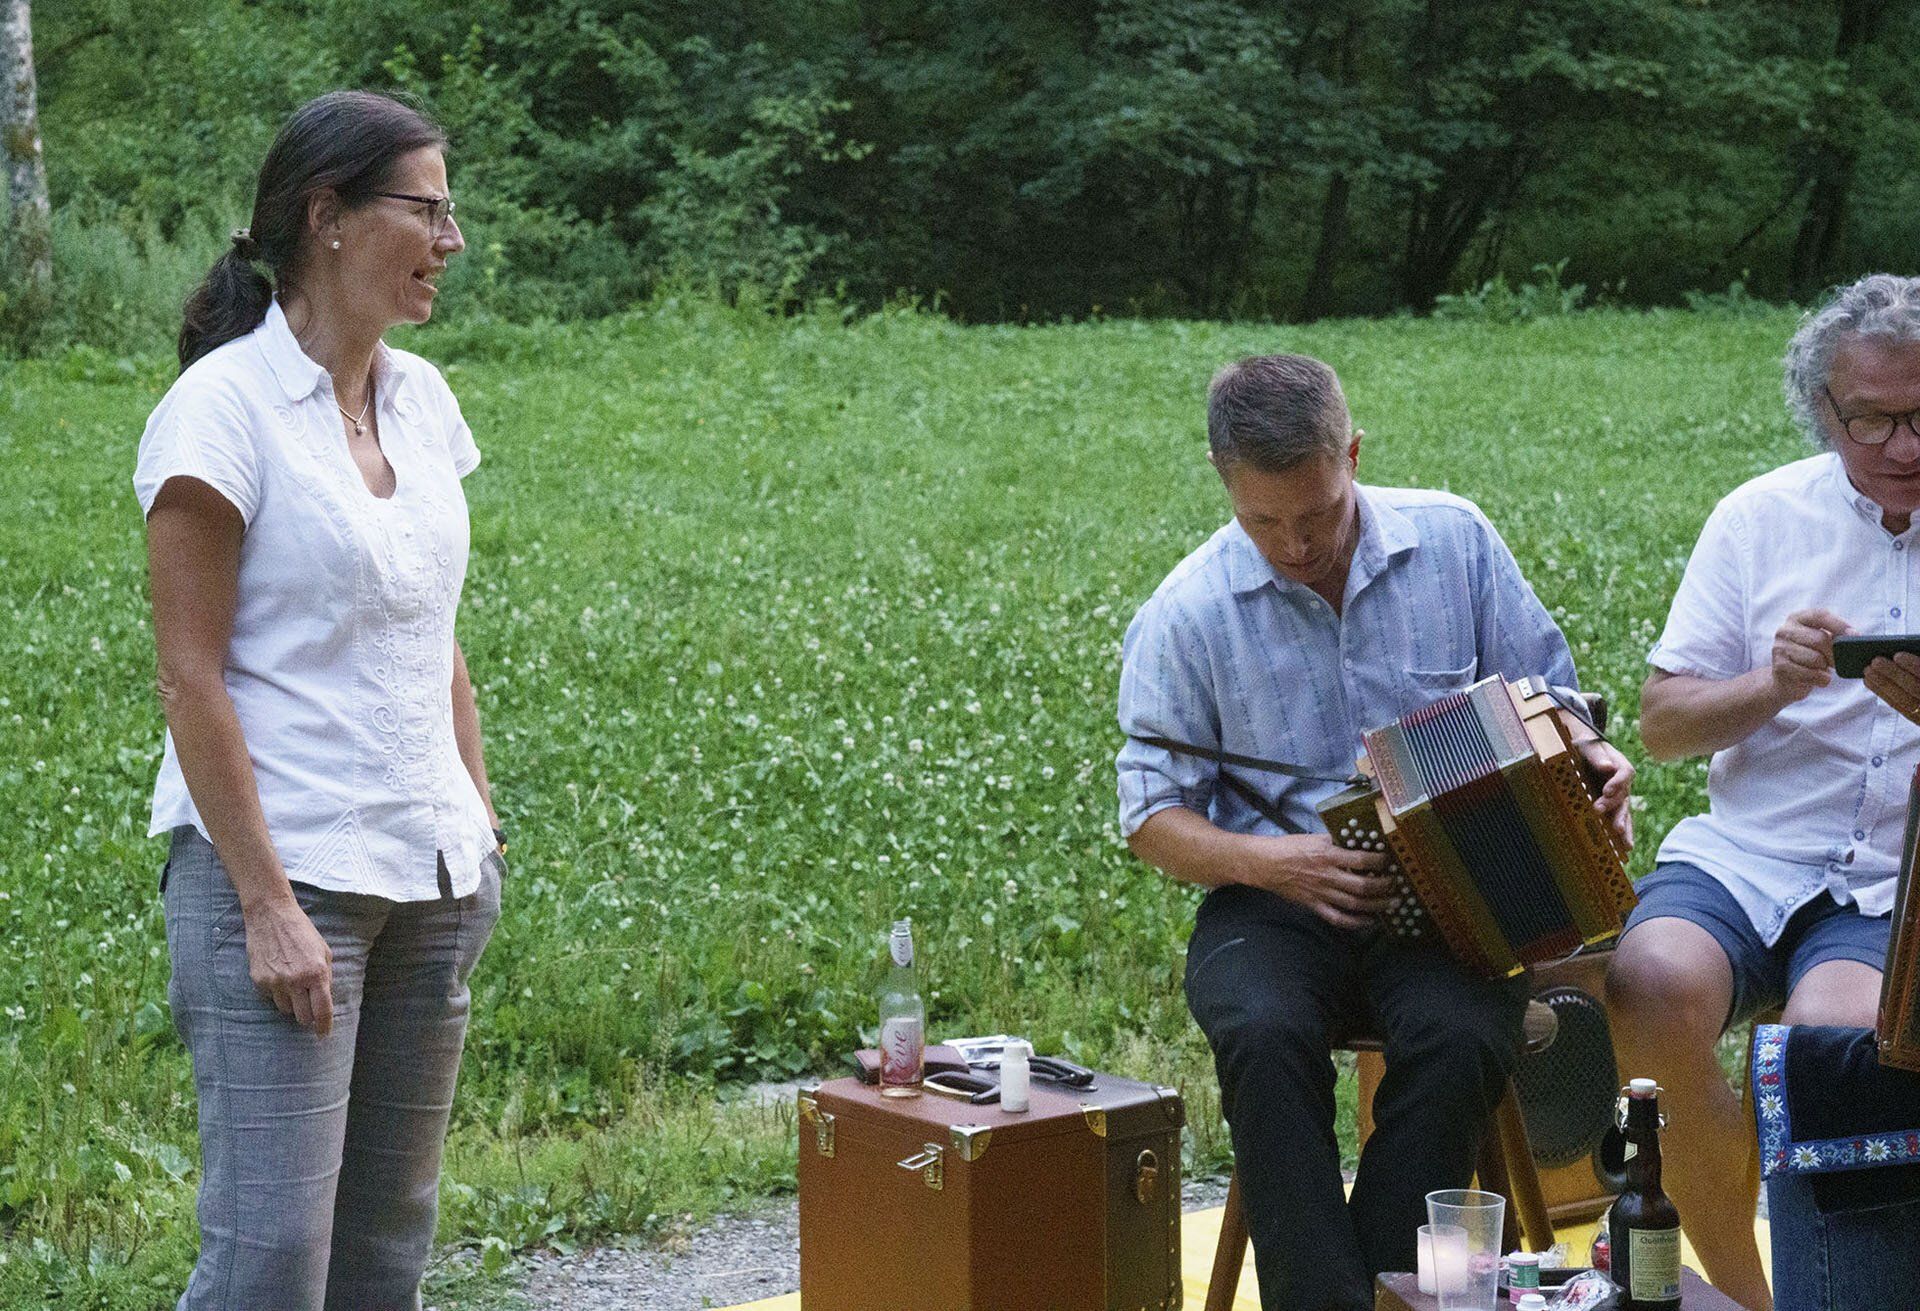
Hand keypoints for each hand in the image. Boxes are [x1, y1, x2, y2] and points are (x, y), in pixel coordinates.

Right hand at [242, 896, 334, 1034]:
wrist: (271, 916)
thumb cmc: (302, 932)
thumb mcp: (323, 952)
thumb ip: (325, 977)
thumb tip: (324, 1001)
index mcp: (316, 973)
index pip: (322, 1011)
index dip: (324, 1026)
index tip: (323, 1034)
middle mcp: (296, 981)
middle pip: (303, 1018)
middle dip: (308, 1017)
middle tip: (309, 1009)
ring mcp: (275, 982)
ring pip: (286, 1010)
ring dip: (292, 1003)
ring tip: (293, 984)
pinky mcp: (259, 981)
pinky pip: (270, 998)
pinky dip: (276, 993)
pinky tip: (278, 975)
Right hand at [1239, 833, 1392, 929]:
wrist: (1266, 864)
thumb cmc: (1290, 847)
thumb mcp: (1315, 837)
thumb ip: (1336, 841)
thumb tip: (1358, 841)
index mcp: (1328, 854)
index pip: (1361, 859)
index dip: (1380, 861)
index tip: (1389, 860)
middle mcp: (1328, 875)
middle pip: (1363, 886)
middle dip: (1384, 886)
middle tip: (1395, 883)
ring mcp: (1322, 893)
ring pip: (1355, 904)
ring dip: (1377, 905)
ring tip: (1391, 903)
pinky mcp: (1315, 905)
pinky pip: (1339, 918)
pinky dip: (1356, 922)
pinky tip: (1370, 921)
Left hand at [1576, 739, 1635, 849]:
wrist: (1584, 748)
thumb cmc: (1585, 745)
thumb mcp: (1588, 745)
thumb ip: (1597, 755)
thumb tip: (1607, 767)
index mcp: (1620, 764)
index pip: (1625, 772)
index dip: (1617, 782)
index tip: (1607, 790)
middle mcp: (1623, 781)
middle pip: (1623, 795)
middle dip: (1614, 807)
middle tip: (1599, 812)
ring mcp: (1619, 794)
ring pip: (1625, 811)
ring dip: (1624, 825)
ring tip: (1625, 842)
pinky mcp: (1612, 804)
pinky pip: (1619, 818)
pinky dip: (1623, 832)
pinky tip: (1625, 847)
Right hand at [1767, 608, 1851, 705]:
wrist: (1787, 680)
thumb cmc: (1809, 657)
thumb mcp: (1821, 642)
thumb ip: (1834, 636)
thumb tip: (1854, 636)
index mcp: (1797, 618)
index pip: (1820, 615)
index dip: (1840, 625)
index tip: (1855, 636)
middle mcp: (1785, 630)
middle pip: (1820, 639)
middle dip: (1834, 654)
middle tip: (1838, 662)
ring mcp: (1779, 648)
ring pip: (1815, 658)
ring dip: (1825, 668)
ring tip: (1822, 669)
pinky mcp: (1779, 667)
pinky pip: (1809, 674)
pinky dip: (1821, 679)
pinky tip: (1819, 678)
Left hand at [1866, 651, 1919, 725]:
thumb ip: (1919, 660)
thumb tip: (1901, 653)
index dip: (1915, 666)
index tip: (1897, 655)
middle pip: (1917, 689)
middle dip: (1894, 675)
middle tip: (1875, 661)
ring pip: (1907, 702)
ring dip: (1884, 685)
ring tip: (1868, 670)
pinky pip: (1903, 709)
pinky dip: (1886, 695)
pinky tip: (1871, 682)